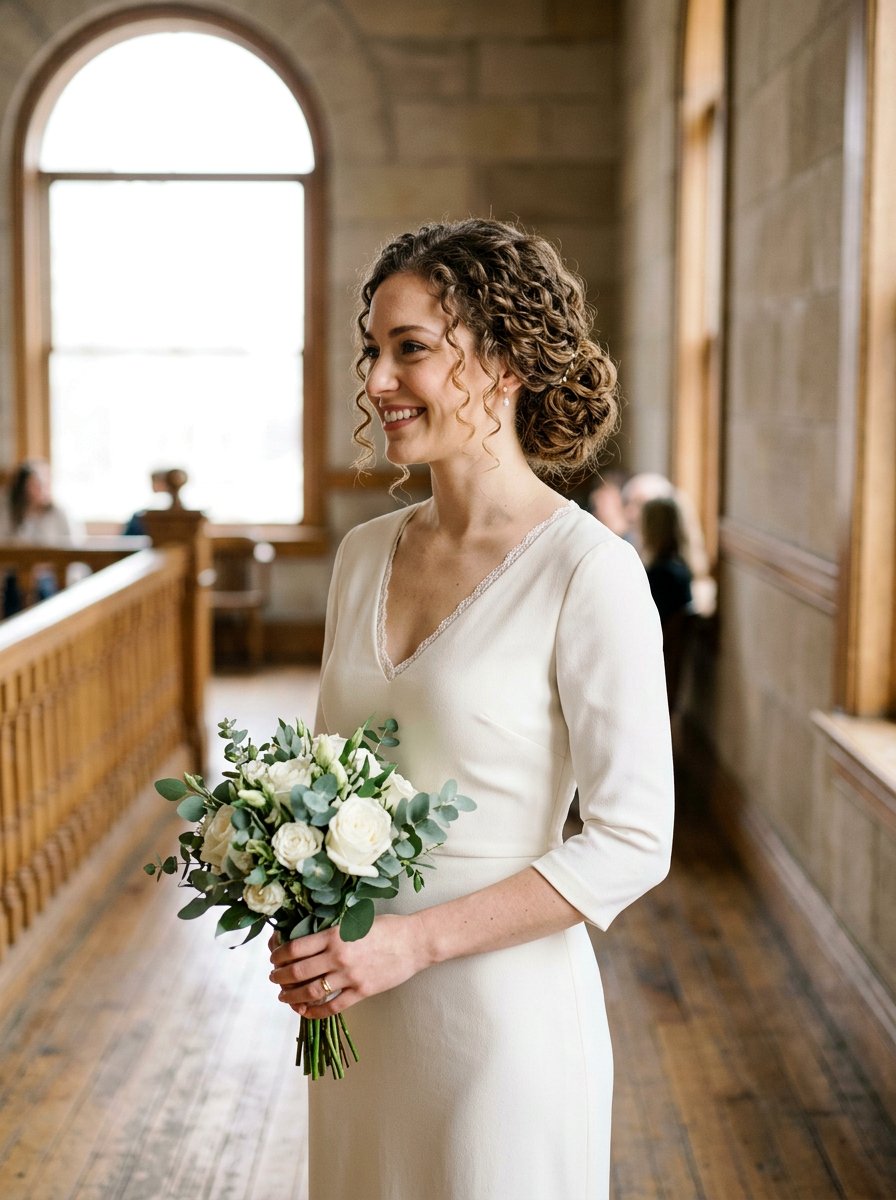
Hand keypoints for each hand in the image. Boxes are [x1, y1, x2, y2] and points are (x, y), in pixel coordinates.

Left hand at [268, 914, 429, 1017]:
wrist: (415, 941)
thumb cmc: (387, 927)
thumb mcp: (355, 922)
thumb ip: (332, 932)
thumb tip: (307, 940)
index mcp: (335, 935)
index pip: (296, 948)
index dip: (279, 955)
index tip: (274, 958)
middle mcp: (339, 956)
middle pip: (298, 971)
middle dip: (280, 977)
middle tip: (274, 978)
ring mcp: (350, 976)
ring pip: (311, 992)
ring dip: (292, 996)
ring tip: (284, 996)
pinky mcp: (362, 991)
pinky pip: (332, 1007)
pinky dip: (315, 1012)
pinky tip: (306, 1011)